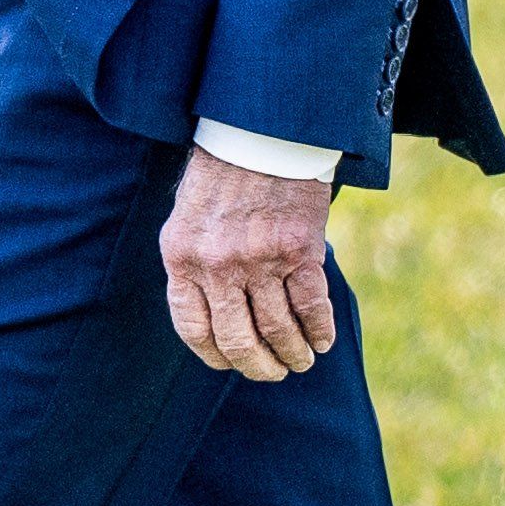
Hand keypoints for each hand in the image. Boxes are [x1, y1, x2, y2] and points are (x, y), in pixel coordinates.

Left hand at [161, 148, 339, 378]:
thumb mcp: (188, 220)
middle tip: (273, 372)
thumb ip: (194, 265)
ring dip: (293, 354)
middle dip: (258, 367)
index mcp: (182, 258)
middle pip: (237, 340)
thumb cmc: (223, 176)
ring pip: (277, 330)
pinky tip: (322, 341)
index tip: (229, 363)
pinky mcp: (299, 250)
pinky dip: (319, 332)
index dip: (214, 355)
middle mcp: (218, 265)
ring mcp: (260, 260)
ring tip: (301, 361)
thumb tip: (210, 316)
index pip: (193, 329)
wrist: (260, 133)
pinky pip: (311, 307)